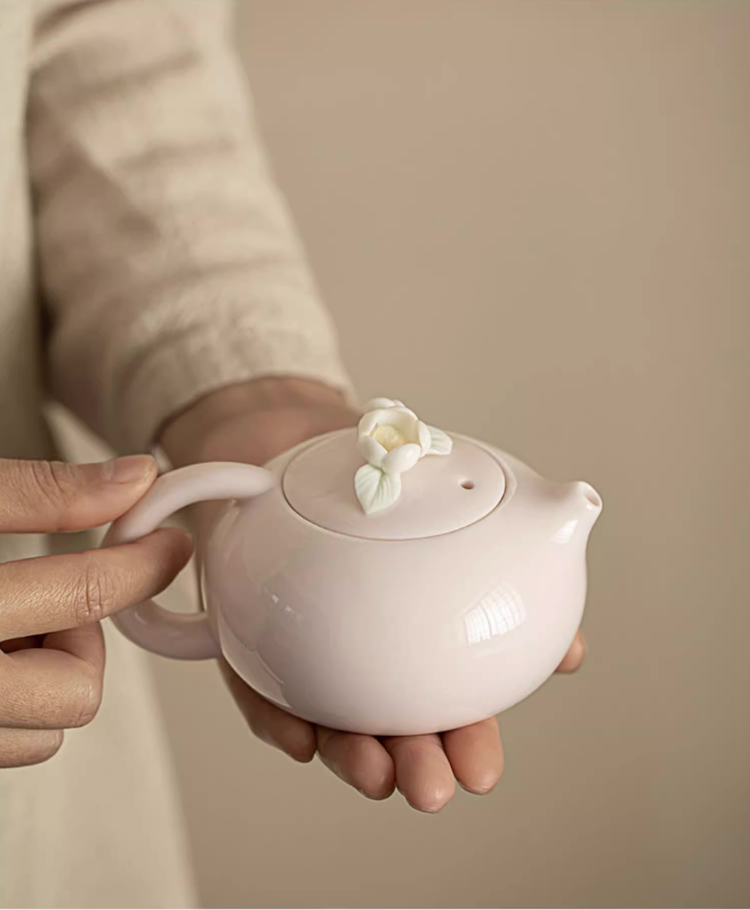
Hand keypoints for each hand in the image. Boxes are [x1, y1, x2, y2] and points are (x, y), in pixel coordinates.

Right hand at [0, 456, 191, 767]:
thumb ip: (41, 491)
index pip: (83, 594)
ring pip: (47, 732)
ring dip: (51, 674)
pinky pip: (14, 741)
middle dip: (82, 639)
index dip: (142, 564)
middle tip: (53, 596)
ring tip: (14, 623)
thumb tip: (134, 477)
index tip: (173, 547)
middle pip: (79, 691)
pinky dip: (22, 702)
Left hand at [161, 379, 586, 810]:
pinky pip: (256, 685)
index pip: (446, 699)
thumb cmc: (366, 472)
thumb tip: (573, 646)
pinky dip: (277, 715)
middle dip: (414, 763)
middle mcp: (360, 647)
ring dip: (351, 753)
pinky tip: (298, 738)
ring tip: (377, 774)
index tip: (482, 772)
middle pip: (391, 718)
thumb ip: (509, 568)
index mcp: (412, 630)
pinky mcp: (243, 640)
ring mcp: (301, 647)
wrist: (282, 437)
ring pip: (329, 715)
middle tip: (434, 790)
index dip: (465, 741)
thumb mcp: (443, 503)